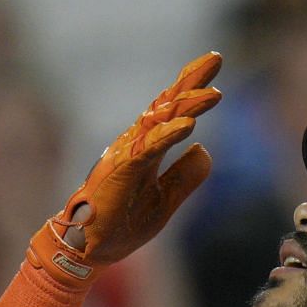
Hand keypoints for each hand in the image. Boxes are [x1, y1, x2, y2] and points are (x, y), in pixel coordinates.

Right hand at [33, 52, 221, 283]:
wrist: (91, 248)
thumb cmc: (121, 224)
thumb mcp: (165, 200)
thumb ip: (184, 177)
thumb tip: (204, 149)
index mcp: (147, 149)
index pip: (173, 113)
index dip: (193, 91)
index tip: (215, 74)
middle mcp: (136, 144)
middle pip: (167, 106)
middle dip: (192, 81)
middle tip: (216, 58)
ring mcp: (127, 155)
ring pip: (160, 122)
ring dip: (186, 106)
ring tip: (212, 93)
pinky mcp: (121, 170)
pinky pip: (148, 149)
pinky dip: (167, 136)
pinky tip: (187, 126)